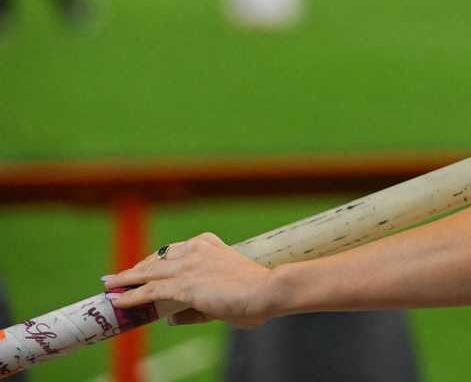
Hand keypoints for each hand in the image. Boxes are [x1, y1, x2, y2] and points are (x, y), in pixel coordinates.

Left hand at [103, 233, 276, 328]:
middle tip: (117, 277)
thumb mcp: (223, 295)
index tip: (140, 268)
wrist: (268, 289)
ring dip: (126, 280)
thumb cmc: (255, 295)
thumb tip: (170, 318)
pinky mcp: (185, 284)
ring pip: (148, 272)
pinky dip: (131, 296)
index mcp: (209, 245)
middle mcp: (196, 250)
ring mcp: (189, 266)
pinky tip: (118, 300)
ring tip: (110, 285)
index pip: (173, 251)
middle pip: (156, 259)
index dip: (153, 261)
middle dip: (135, 269)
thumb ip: (195, 307)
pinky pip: (150, 291)